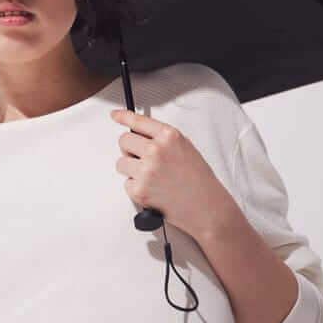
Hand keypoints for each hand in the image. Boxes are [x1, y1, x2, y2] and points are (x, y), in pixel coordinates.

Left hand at [110, 108, 237, 242]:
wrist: (206, 207)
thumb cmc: (199, 179)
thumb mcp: (185, 147)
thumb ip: (163, 138)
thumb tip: (141, 135)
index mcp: (169, 136)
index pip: (138, 121)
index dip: (124, 117)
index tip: (116, 115)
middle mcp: (156, 151)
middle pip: (124, 141)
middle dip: (130, 149)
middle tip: (142, 158)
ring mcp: (146, 170)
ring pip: (121, 162)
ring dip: (131, 168)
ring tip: (150, 176)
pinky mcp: (139, 190)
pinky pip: (126, 183)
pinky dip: (135, 187)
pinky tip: (152, 189)